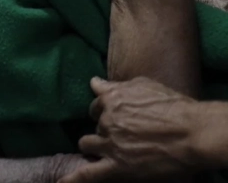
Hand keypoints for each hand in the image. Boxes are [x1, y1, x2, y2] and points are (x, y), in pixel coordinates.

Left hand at [58, 77, 200, 182]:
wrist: (193, 133)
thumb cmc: (175, 107)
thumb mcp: (145, 85)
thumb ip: (117, 85)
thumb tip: (96, 82)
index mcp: (111, 98)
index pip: (97, 103)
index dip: (105, 109)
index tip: (113, 114)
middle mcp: (106, 120)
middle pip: (95, 125)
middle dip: (105, 129)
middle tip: (123, 134)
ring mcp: (109, 143)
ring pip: (87, 144)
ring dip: (95, 146)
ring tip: (107, 150)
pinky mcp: (117, 165)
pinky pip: (88, 174)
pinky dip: (73, 179)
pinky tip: (61, 182)